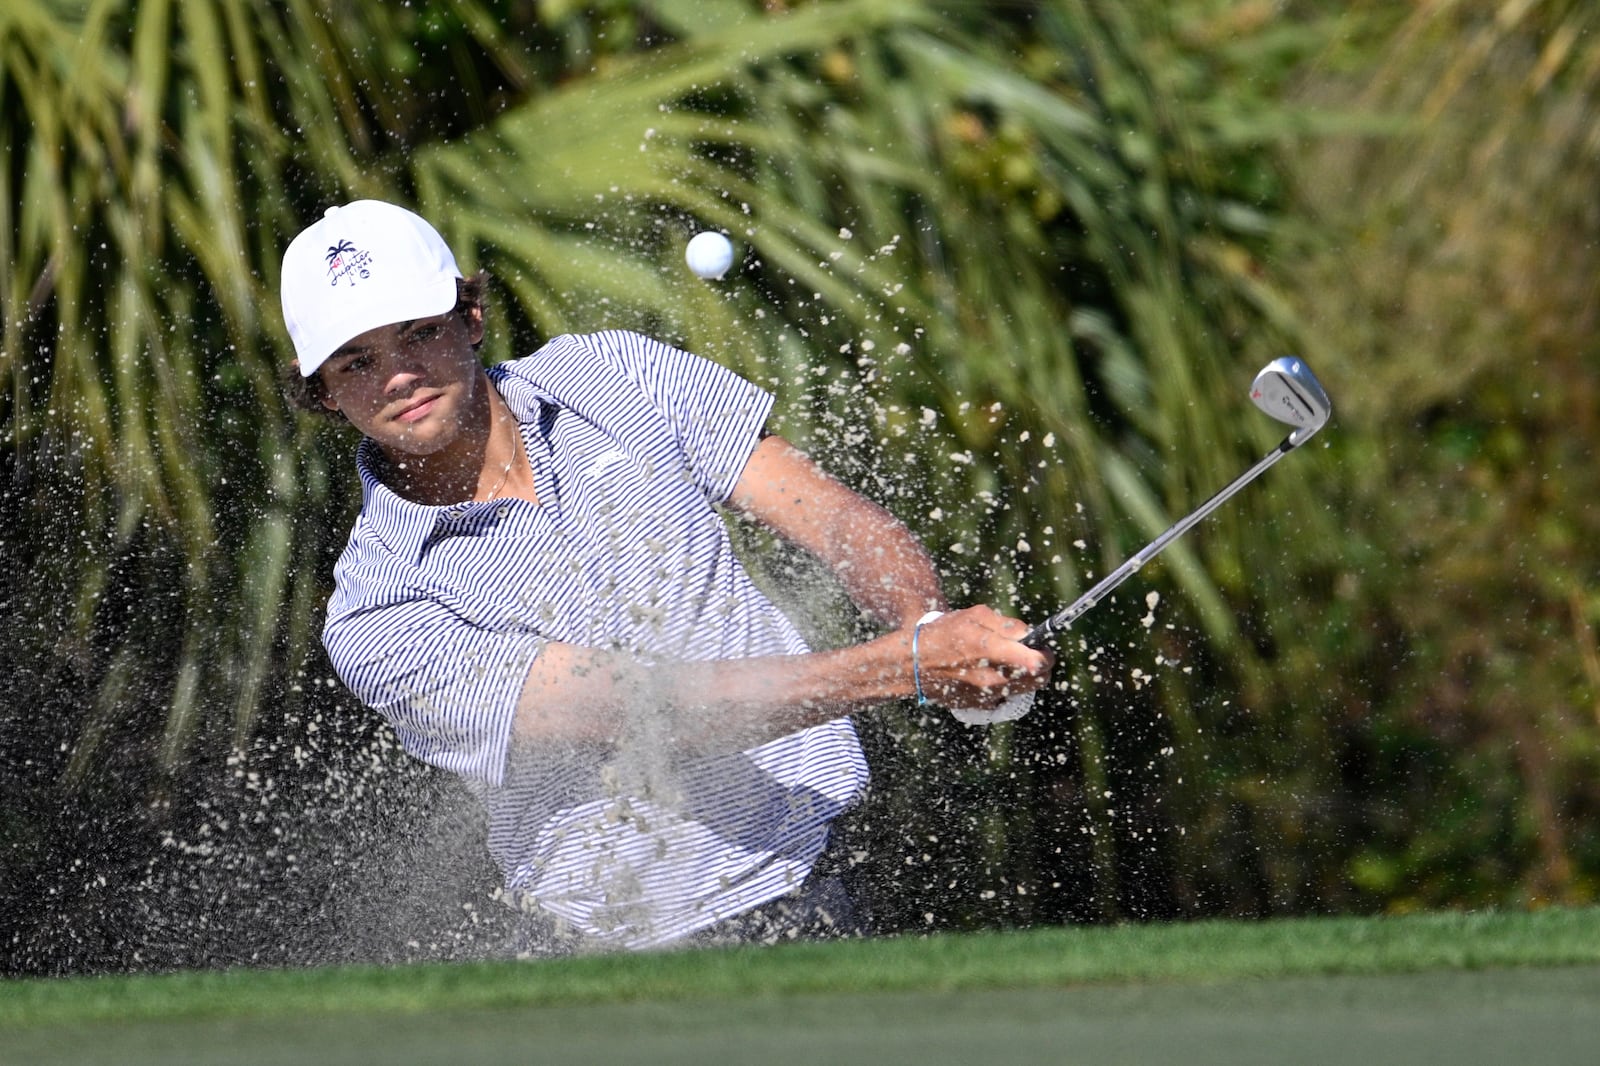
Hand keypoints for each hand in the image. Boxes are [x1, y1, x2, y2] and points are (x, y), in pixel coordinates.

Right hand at [909, 606, 1053, 710]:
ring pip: (1027, 688)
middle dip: (1041, 664)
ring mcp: (988, 695)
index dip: (1045, 652)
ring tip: (1008, 661)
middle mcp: (993, 678)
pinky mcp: (982, 706)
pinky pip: (1008, 695)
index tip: (1042, 645)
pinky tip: (991, 672)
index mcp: (992, 650)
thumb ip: (1006, 624)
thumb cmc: (943, 634)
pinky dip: (1007, 685)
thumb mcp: (974, 616)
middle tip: (1029, 652)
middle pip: (1040, 678)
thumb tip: (1030, 634)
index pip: (1038, 661)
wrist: (913, 664)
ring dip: (1025, 675)